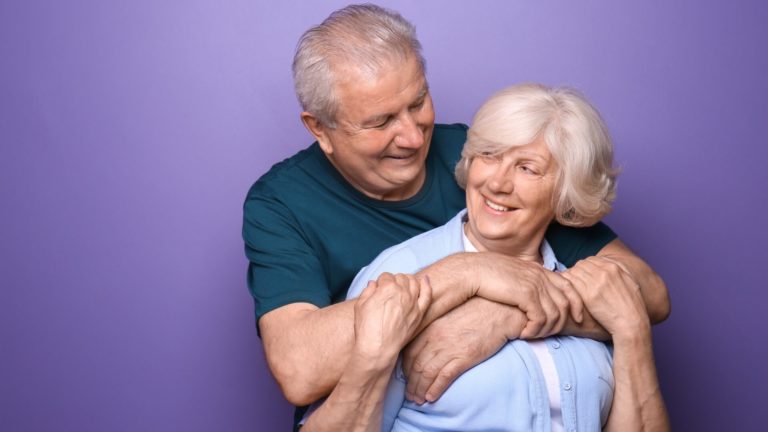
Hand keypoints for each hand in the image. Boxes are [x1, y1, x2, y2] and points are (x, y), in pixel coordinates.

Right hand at [353, 273, 431, 364]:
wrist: (378, 348)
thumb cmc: (367, 328)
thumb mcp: (360, 306)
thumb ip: (368, 291)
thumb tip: (373, 284)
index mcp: (387, 287)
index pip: (386, 276)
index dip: (381, 282)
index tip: (378, 289)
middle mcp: (402, 292)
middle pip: (400, 277)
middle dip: (393, 280)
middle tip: (389, 290)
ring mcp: (413, 302)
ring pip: (414, 282)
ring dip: (408, 280)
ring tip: (403, 284)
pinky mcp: (419, 313)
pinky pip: (427, 295)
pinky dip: (427, 285)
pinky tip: (425, 280)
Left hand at [400, 298, 525, 403]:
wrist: (497, 311)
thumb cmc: (474, 312)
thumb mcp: (447, 316)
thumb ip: (433, 329)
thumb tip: (423, 346)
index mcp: (430, 327)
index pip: (409, 352)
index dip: (404, 369)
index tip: (405, 379)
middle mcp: (435, 338)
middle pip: (416, 365)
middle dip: (411, 383)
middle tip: (410, 395)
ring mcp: (449, 348)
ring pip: (427, 373)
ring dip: (421, 389)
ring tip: (419, 400)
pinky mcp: (464, 357)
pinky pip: (444, 377)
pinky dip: (436, 389)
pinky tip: (432, 397)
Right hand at [473, 253, 583, 338]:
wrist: (471, 271)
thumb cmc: (485, 274)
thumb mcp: (511, 274)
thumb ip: (524, 281)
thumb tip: (530, 293)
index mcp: (538, 269)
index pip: (569, 286)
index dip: (577, 304)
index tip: (577, 318)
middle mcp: (540, 276)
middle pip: (565, 304)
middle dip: (561, 323)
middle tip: (547, 334)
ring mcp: (535, 284)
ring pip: (554, 315)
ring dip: (545, 330)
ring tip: (532, 335)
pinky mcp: (526, 295)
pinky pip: (541, 319)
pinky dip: (535, 330)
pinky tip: (524, 334)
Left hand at [561, 257, 649, 337]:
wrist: (631, 323)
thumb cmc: (631, 305)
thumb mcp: (630, 281)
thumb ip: (619, 269)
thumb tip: (608, 262)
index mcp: (614, 267)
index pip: (591, 260)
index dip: (585, 267)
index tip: (582, 275)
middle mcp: (604, 272)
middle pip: (581, 264)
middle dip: (577, 271)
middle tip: (573, 281)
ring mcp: (596, 283)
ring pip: (575, 272)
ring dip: (570, 278)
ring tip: (568, 286)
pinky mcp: (589, 295)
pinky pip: (571, 282)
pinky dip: (567, 284)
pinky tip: (566, 291)